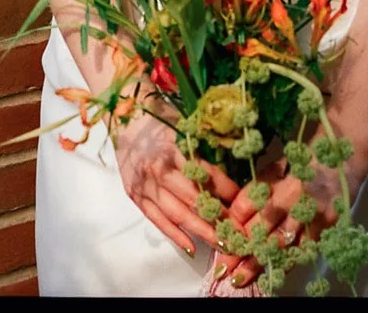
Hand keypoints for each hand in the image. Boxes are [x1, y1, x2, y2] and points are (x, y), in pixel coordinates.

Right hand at [114, 113, 241, 256]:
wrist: (124, 118)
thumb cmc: (159, 119)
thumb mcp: (183, 125)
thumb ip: (202, 145)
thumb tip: (232, 162)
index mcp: (172, 147)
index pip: (205, 173)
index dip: (226, 189)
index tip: (243, 201)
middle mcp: (158, 169)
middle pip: (193, 198)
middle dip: (218, 218)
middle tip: (239, 233)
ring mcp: (145, 185)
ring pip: (177, 214)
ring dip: (201, 231)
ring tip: (222, 244)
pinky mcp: (135, 196)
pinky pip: (157, 220)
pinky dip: (175, 235)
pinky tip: (192, 248)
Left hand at [214, 152, 362, 288]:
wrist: (345, 158)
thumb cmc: (306, 158)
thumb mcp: (279, 163)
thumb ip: (260, 186)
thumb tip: (235, 211)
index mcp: (279, 175)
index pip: (249, 201)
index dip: (233, 220)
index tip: (220, 235)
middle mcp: (294, 195)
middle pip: (261, 227)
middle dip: (239, 249)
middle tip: (222, 267)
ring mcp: (312, 214)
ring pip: (280, 244)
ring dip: (257, 263)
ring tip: (239, 279)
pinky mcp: (326, 227)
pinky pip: (302, 250)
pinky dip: (285, 264)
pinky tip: (271, 277)